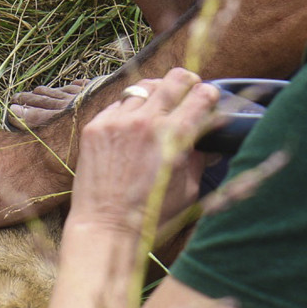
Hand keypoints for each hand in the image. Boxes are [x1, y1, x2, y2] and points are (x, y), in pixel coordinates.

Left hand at [70, 68, 219, 232]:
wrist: (105, 228)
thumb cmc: (151, 216)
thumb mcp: (188, 190)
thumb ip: (200, 159)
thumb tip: (211, 144)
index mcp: (175, 137)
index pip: (201, 96)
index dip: (210, 95)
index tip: (209, 99)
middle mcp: (145, 121)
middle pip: (174, 79)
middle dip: (187, 82)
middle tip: (190, 89)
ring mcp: (117, 121)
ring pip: (143, 88)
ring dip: (156, 93)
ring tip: (159, 106)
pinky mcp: (95, 127)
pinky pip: (117, 104)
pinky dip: (129, 109)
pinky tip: (132, 124)